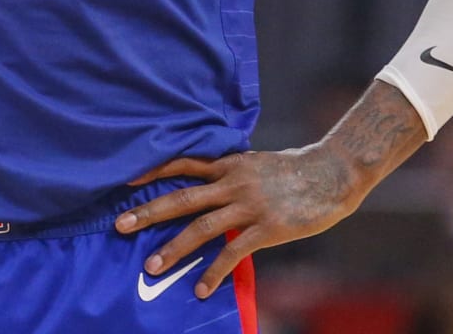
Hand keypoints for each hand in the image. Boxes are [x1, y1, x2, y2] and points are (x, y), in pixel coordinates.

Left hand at [114, 146, 358, 298]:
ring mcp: (249, 205)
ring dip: (174, 248)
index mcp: (229, 164)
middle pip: (182, 197)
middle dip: (149, 212)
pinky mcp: (266, 228)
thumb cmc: (295, 169)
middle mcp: (233, 182)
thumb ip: (231, 173)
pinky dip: (214, 272)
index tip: (125, 180)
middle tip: (120, 225)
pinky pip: (233, 252)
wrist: (332, 173)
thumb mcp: (257, 163)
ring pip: (201, 226)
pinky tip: (200, 289)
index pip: (183, 164)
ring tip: (152, 267)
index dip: (153, 171)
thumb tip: (208, 183)